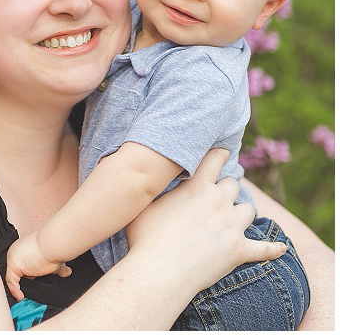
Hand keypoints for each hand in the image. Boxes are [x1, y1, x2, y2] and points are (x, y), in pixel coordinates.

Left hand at [4, 233, 69, 297]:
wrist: (53, 244)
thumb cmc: (54, 250)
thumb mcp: (54, 261)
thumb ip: (58, 268)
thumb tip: (68, 272)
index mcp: (24, 248)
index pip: (20, 264)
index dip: (24, 275)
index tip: (28, 285)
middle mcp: (16, 250)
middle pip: (14, 270)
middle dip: (19, 282)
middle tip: (24, 294)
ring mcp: (13, 256)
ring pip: (11, 276)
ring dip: (16, 287)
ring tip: (22, 297)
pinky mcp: (13, 264)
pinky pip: (10, 281)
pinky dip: (14, 290)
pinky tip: (21, 297)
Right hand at [126, 149, 285, 299]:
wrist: (161, 271)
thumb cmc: (146, 238)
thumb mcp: (144, 203)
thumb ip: (151, 187)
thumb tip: (141, 177)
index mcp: (198, 186)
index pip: (215, 159)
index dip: (221, 153)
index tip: (224, 151)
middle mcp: (218, 201)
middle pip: (233, 184)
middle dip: (228, 188)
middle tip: (223, 193)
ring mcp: (232, 226)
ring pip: (248, 210)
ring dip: (243, 213)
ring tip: (237, 217)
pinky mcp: (239, 251)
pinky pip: (264, 249)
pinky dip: (273, 249)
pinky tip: (282, 249)